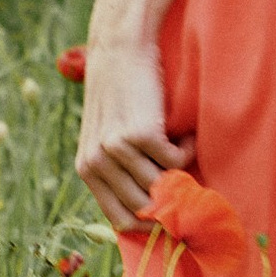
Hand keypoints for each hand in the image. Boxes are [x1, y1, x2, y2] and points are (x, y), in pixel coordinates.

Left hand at [76, 38, 194, 224]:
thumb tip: (155, 214)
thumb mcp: (107, 138)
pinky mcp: (141, 134)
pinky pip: (177, 161)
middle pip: (145, 208)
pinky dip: (187, 150)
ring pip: (164, 186)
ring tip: (181, 146)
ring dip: (182, 170)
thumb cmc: (120, 95)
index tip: (172, 217)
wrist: (121, 51)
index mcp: (86, 170)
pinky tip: (183, 134)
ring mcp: (117, 149)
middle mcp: (97, 163)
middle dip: (172, 201)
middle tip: (189, 183)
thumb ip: (119, 173)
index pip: (121, 220)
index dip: (150, 225)